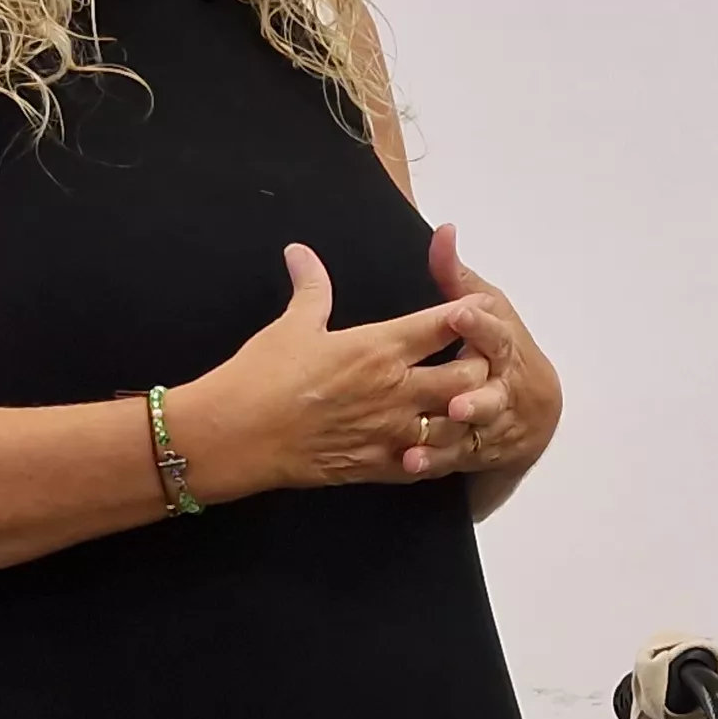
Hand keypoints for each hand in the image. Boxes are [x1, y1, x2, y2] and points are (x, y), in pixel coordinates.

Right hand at [171, 245, 494, 496]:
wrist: (237, 435)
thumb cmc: (262, 376)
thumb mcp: (291, 325)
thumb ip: (311, 287)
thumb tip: (301, 253)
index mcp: (379, 348)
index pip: (442, 324)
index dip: (469, 313)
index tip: (480, 308)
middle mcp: (395, 390)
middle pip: (467, 377)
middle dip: (479, 367)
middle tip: (477, 360)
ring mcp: (390, 432)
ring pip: (455, 424)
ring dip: (463, 413)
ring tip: (463, 405)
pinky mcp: (377, 466)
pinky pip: (425, 463)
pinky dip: (434, 453)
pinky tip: (433, 445)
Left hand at [418, 226, 559, 479]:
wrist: (534, 412)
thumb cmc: (500, 348)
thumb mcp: (484, 308)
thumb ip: (456, 276)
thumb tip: (442, 230)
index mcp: (503, 346)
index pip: (495, 333)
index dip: (478, 325)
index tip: (459, 313)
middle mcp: (502, 387)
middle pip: (491, 393)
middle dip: (475, 397)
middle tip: (454, 397)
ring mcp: (491, 424)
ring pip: (473, 431)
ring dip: (453, 434)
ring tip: (427, 435)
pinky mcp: (474, 451)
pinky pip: (454, 458)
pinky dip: (433, 461)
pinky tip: (409, 462)